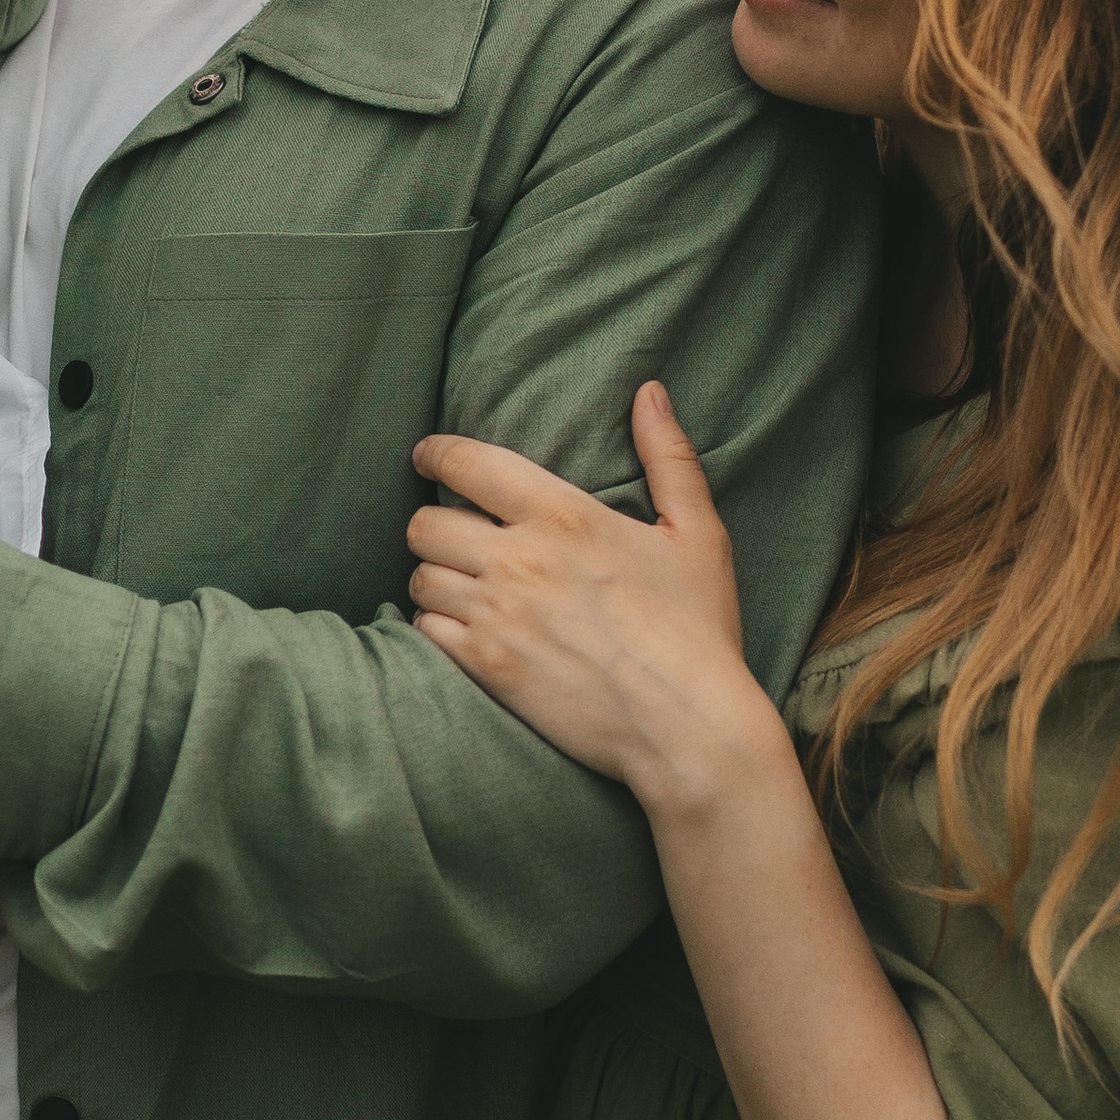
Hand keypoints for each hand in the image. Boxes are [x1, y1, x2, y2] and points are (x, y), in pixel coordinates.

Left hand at [408, 383, 782, 813]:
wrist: (688, 727)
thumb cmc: (699, 629)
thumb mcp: (698, 533)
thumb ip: (669, 456)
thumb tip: (650, 392)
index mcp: (563, 515)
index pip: (467, 464)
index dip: (435, 454)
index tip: (428, 456)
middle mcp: (518, 559)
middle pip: (426, 523)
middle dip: (436, 524)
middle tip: (455, 535)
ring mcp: (496, 616)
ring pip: (421, 577)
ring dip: (436, 577)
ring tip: (461, 585)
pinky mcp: (486, 668)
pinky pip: (426, 630)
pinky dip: (435, 626)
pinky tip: (463, 630)